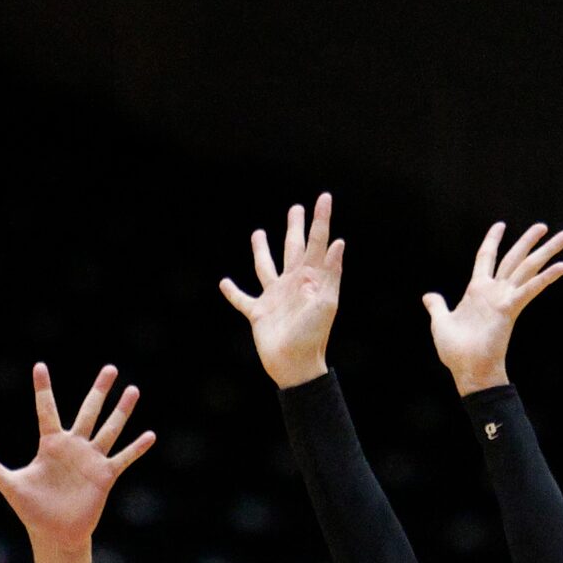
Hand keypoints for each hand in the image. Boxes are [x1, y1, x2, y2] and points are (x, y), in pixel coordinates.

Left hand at [0, 363, 154, 562]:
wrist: (55, 535)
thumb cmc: (32, 510)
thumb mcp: (10, 485)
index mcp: (50, 444)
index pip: (46, 410)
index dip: (42, 388)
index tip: (40, 366)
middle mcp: (73, 447)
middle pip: (88, 411)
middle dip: (99, 390)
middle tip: (110, 368)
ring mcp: (91, 460)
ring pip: (109, 429)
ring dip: (122, 411)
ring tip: (132, 390)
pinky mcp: (104, 476)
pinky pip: (123, 458)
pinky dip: (136, 448)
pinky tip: (149, 435)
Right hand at [219, 192, 344, 388]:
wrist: (295, 365)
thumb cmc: (313, 336)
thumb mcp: (326, 303)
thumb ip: (331, 273)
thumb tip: (338, 242)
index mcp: (310, 278)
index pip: (317, 242)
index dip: (321, 219)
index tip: (324, 197)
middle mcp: (292, 283)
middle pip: (293, 247)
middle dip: (295, 227)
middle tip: (296, 208)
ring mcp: (275, 297)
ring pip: (265, 266)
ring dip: (261, 249)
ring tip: (257, 233)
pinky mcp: (258, 313)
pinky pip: (242, 299)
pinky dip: (233, 292)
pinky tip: (224, 283)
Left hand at [422, 220, 562, 396]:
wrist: (468, 372)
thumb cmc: (456, 353)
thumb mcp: (441, 323)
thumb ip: (438, 307)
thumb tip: (428, 297)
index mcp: (477, 291)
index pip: (486, 258)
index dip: (492, 240)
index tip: (501, 225)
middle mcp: (494, 291)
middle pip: (514, 258)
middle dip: (529, 241)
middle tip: (544, 226)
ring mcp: (504, 299)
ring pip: (528, 267)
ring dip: (547, 251)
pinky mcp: (510, 309)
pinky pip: (530, 289)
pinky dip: (546, 278)